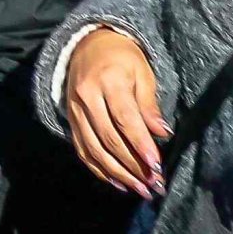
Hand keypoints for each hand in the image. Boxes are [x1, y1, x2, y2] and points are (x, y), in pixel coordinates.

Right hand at [62, 26, 169, 197]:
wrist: (87, 44)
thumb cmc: (122, 58)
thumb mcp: (142, 72)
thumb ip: (149, 104)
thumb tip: (162, 133)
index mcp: (108, 80)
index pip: (124, 118)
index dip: (140, 144)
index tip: (156, 165)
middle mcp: (86, 97)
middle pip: (109, 138)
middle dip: (133, 165)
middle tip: (154, 184)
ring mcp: (75, 110)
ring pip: (95, 149)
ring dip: (118, 174)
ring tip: (140, 189)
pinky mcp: (71, 120)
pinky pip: (83, 150)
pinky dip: (100, 170)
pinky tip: (118, 182)